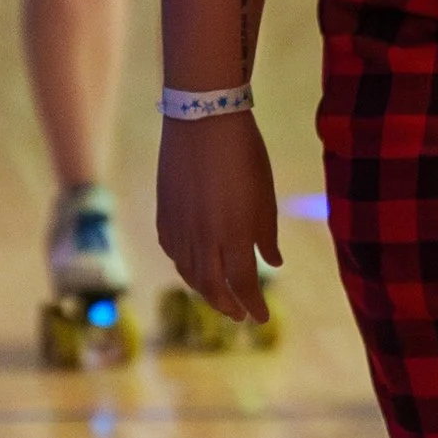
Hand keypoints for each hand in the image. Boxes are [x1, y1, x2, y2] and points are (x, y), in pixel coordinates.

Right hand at [157, 112, 280, 323]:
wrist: (202, 119)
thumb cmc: (244, 155)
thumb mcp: (264, 197)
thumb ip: (266, 236)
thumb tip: (273, 264)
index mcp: (234, 235)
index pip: (243, 284)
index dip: (253, 304)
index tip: (261, 319)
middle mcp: (203, 238)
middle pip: (212, 286)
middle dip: (227, 305)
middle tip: (239, 316)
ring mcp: (179, 226)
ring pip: (189, 273)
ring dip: (205, 291)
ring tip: (218, 297)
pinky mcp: (164, 213)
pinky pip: (172, 251)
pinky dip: (184, 266)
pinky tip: (192, 267)